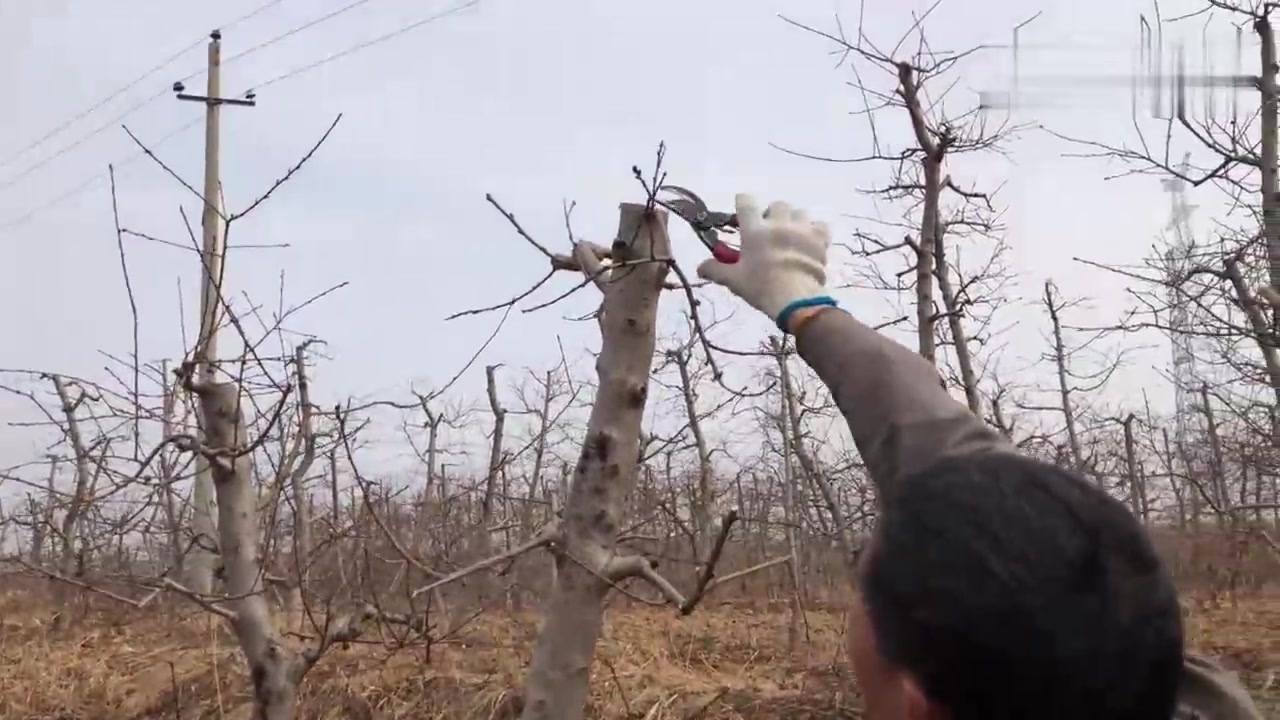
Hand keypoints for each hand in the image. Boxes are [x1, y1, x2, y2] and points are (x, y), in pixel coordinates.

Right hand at [696, 194, 836, 329]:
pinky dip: (814, 230)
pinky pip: (819, 225)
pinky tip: (809, 241)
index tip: (743, 214)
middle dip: (772, 214)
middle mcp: (778, 223)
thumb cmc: (761, 288)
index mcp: (754, 229)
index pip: (746, 201)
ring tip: (790, 235)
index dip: (743, 203)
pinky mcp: (820, 238)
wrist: (796, 300)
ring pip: (799, 211)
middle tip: (768, 231)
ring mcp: (801, 228)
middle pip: (776, 204)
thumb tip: (699, 267)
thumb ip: (715, 270)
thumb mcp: (734, 280)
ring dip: (793, 220)